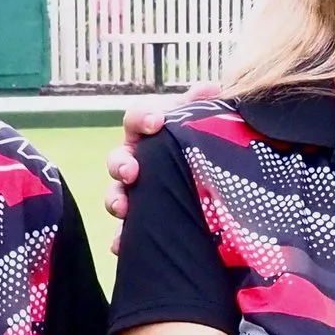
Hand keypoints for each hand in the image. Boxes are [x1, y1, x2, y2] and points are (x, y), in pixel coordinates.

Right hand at [103, 83, 222, 250]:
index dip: (143, 118)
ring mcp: (137, 190)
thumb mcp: (206, 122)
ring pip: (116, 193)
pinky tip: (120, 245)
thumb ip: (204, 105)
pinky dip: (121, 238)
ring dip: (116, 200)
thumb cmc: (205, 142)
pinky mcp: (143, 219)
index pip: (137, 118)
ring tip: (123, 209)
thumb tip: (210, 88)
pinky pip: (126, 230)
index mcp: (150, 131)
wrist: (218, 178)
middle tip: (133, 172)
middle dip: (121, 165)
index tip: (158, 122)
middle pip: (118, 158)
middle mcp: (138, 159)